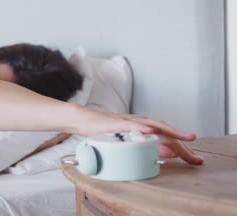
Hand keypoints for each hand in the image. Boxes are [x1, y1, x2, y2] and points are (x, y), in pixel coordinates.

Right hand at [78, 108, 203, 164]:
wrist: (84, 120)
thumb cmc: (103, 130)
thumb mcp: (125, 140)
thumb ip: (142, 146)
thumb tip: (162, 156)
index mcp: (143, 127)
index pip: (167, 136)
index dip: (182, 148)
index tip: (194, 159)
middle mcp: (140, 122)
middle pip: (166, 131)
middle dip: (182, 142)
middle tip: (195, 156)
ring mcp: (129, 121)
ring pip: (153, 125)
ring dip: (170, 132)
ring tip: (185, 138)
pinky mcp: (116, 123)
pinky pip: (130, 124)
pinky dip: (140, 127)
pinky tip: (149, 131)